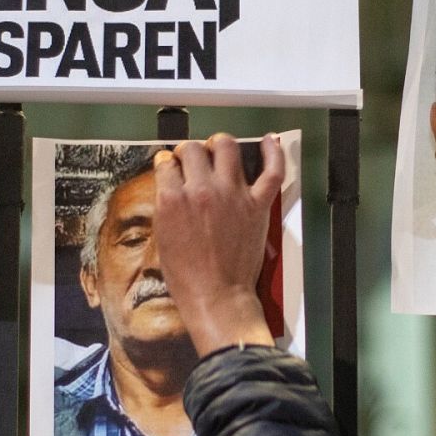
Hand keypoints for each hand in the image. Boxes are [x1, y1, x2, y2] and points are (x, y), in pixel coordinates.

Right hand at [152, 133, 283, 354]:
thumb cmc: (186, 274)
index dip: (168, 163)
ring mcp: (232, 194)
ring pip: (226, 148)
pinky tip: (268, 141)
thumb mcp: (162, 235)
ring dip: (219, 144)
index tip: (171, 167)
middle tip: (191, 160)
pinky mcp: (258, 204)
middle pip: (193, 150)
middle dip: (189, 152)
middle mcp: (201, 190)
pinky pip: (271, 171)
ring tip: (217, 148)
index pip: (166, 162)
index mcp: (172, 198)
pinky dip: (273, 152)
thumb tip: (171, 184)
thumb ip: (167, 205)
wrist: (216, 295)